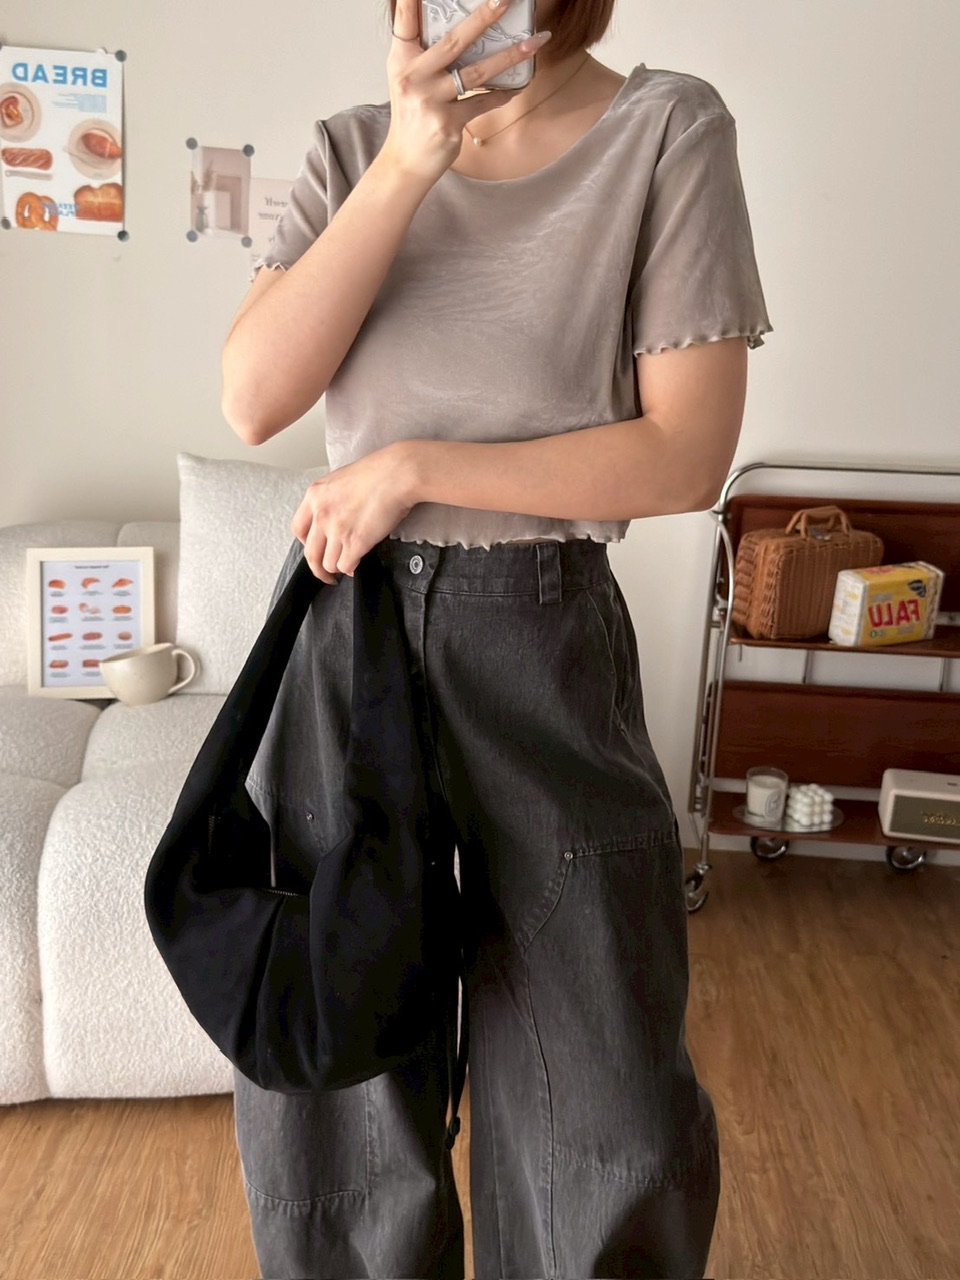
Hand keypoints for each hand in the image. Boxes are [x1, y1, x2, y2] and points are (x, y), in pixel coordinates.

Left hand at [291, 444, 415, 582]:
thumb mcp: (342, 479)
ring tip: (346, 567)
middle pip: (310, 553)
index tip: (314, 548)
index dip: (306, 544)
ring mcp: (337, 529)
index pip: (298, 528)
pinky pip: (346, 566)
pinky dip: (351, 570)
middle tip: (326, 573)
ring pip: (328, 563)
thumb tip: (336, 517)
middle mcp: (321, 513)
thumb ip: (332, 499)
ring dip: (337, 568)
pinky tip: (357, 566)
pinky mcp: (355, 542)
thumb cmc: (379, 471)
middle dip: (317, 568)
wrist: (398, 474)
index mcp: (315, 495)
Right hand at [384, 0, 550, 183]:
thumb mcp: (409, 78)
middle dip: (483, 17)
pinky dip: (502, 94)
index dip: (410, 0)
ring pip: (476, 72)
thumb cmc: (413, 115)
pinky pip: (482, 102)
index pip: (405, 20)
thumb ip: (425, 52)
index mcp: (401, 59)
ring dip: (509, 56)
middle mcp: (412, 77)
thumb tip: (464, 27)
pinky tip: (518, 86)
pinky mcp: (447, 123)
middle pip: (453, 41)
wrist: (406, 161)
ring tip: (534, 42)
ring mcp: (430, 101)